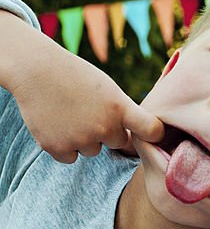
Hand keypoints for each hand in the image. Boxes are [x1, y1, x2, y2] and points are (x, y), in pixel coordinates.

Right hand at [2, 13, 162, 162]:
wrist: (36, 70)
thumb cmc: (77, 77)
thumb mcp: (109, 89)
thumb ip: (126, 112)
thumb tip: (147, 136)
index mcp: (120, 108)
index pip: (152, 131)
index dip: (154, 135)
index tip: (152, 135)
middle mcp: (103, 127)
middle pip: (117, 142)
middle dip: (107, 131)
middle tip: (89, 111)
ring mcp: (80, 139)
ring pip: (92, 150)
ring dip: (84, 139)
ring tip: (70, 115)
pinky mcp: (58, 147)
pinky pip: (71, 157)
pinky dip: (64, 146)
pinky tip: (58, 125)